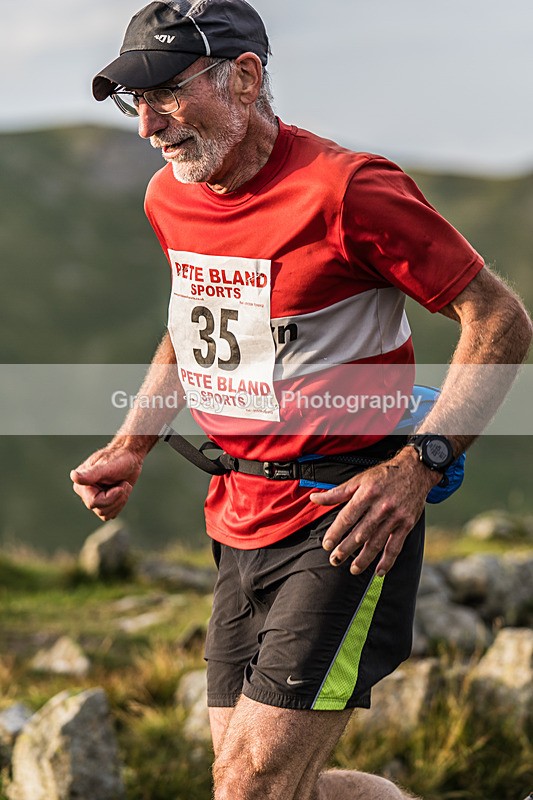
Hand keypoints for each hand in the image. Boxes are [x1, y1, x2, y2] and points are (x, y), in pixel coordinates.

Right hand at [70, 444, 143, 520]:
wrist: (130, 457)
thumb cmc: (119, 459)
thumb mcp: (106, 466)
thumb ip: (90, 474)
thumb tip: (73, 476)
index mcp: (81, 484)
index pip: (93, 502)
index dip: (111, 496)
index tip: (122, 485)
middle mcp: (85, 493)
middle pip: (101, 510)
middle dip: (117, 498)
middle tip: (124, 484)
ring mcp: (95, 498)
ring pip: (106, 514)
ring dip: (120, 501)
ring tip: (124, 486)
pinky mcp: (104, 502)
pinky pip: (111, 514)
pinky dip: (120, 504)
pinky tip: (122, 491)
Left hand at [310, 447, 440, 575]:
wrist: (416, 470)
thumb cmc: (384, 475)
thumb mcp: (359, 479)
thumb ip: (337, 492)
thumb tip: (314, 498)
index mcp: (367, 493)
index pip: (348, 517)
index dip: (336, 532)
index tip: (327, 545)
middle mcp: (382, 506)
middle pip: (361, 533)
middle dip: (346, 549)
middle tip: (334, 560)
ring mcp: (396, 517)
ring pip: (377, 542)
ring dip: (364, 558)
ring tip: (353, 569)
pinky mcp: (407, 524)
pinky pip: (396, 546)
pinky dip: (387, 561)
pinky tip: (379, 571)